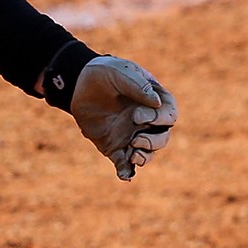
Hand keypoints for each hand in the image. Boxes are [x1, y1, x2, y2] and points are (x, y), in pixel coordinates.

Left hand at [70, 56, 177, 180]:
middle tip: (136, 139)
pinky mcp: (115, 147)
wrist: (78, 83)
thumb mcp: (120, 72)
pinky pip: (125, 164)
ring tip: (132, 154)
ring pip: (148, 153)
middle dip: (153, 142)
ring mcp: (132, 135)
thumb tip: (156, 103)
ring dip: (144, 157)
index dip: (159, 119)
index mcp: (154, 101)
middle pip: (163, 138)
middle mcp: (147, 121)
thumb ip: (137, 85)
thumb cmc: (104, 72)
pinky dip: (127, 171)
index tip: (137, 115)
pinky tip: (124, 175)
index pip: (169, 115)